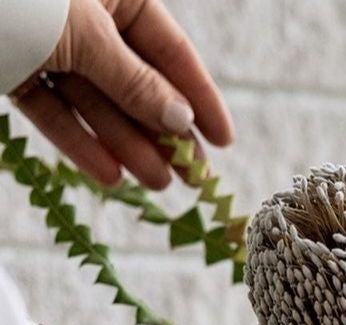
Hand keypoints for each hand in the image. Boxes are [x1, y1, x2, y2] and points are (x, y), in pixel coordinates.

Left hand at [11, 0, 232, 189]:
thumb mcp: (86, 36)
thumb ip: (135, 81)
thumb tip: (181, 118)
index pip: (170, 48)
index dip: (199, 97)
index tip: (222, 142)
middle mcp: (81, 9)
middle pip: (133, 79)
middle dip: (162, 131)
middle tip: (191, 178)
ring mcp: (42, 35)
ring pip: (93, 97)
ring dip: (125, 144)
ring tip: (155, 185)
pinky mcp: (9, 59)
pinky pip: (50, 104)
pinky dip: (77, 139)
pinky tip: (107, 174)